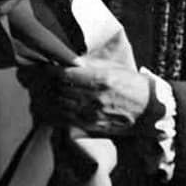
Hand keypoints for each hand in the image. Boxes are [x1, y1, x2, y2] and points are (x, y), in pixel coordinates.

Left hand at [18, 61, 149, 135]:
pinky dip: (53, 113)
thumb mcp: (113, 68)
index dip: (50, 70)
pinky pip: (65, 120)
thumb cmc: (132, 84)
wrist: (149, 109)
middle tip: (36, 77)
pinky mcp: (92, 126)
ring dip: (46, 98)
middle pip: (58, 90)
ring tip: (39, 91)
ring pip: (59, 106)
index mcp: (99, 79)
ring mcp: (92, 114)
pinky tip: (47, 107)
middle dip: (45, 83)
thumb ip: (90, 65)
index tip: (43, 66)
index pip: (64, 75)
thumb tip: (68, 60)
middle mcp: (93, 98)